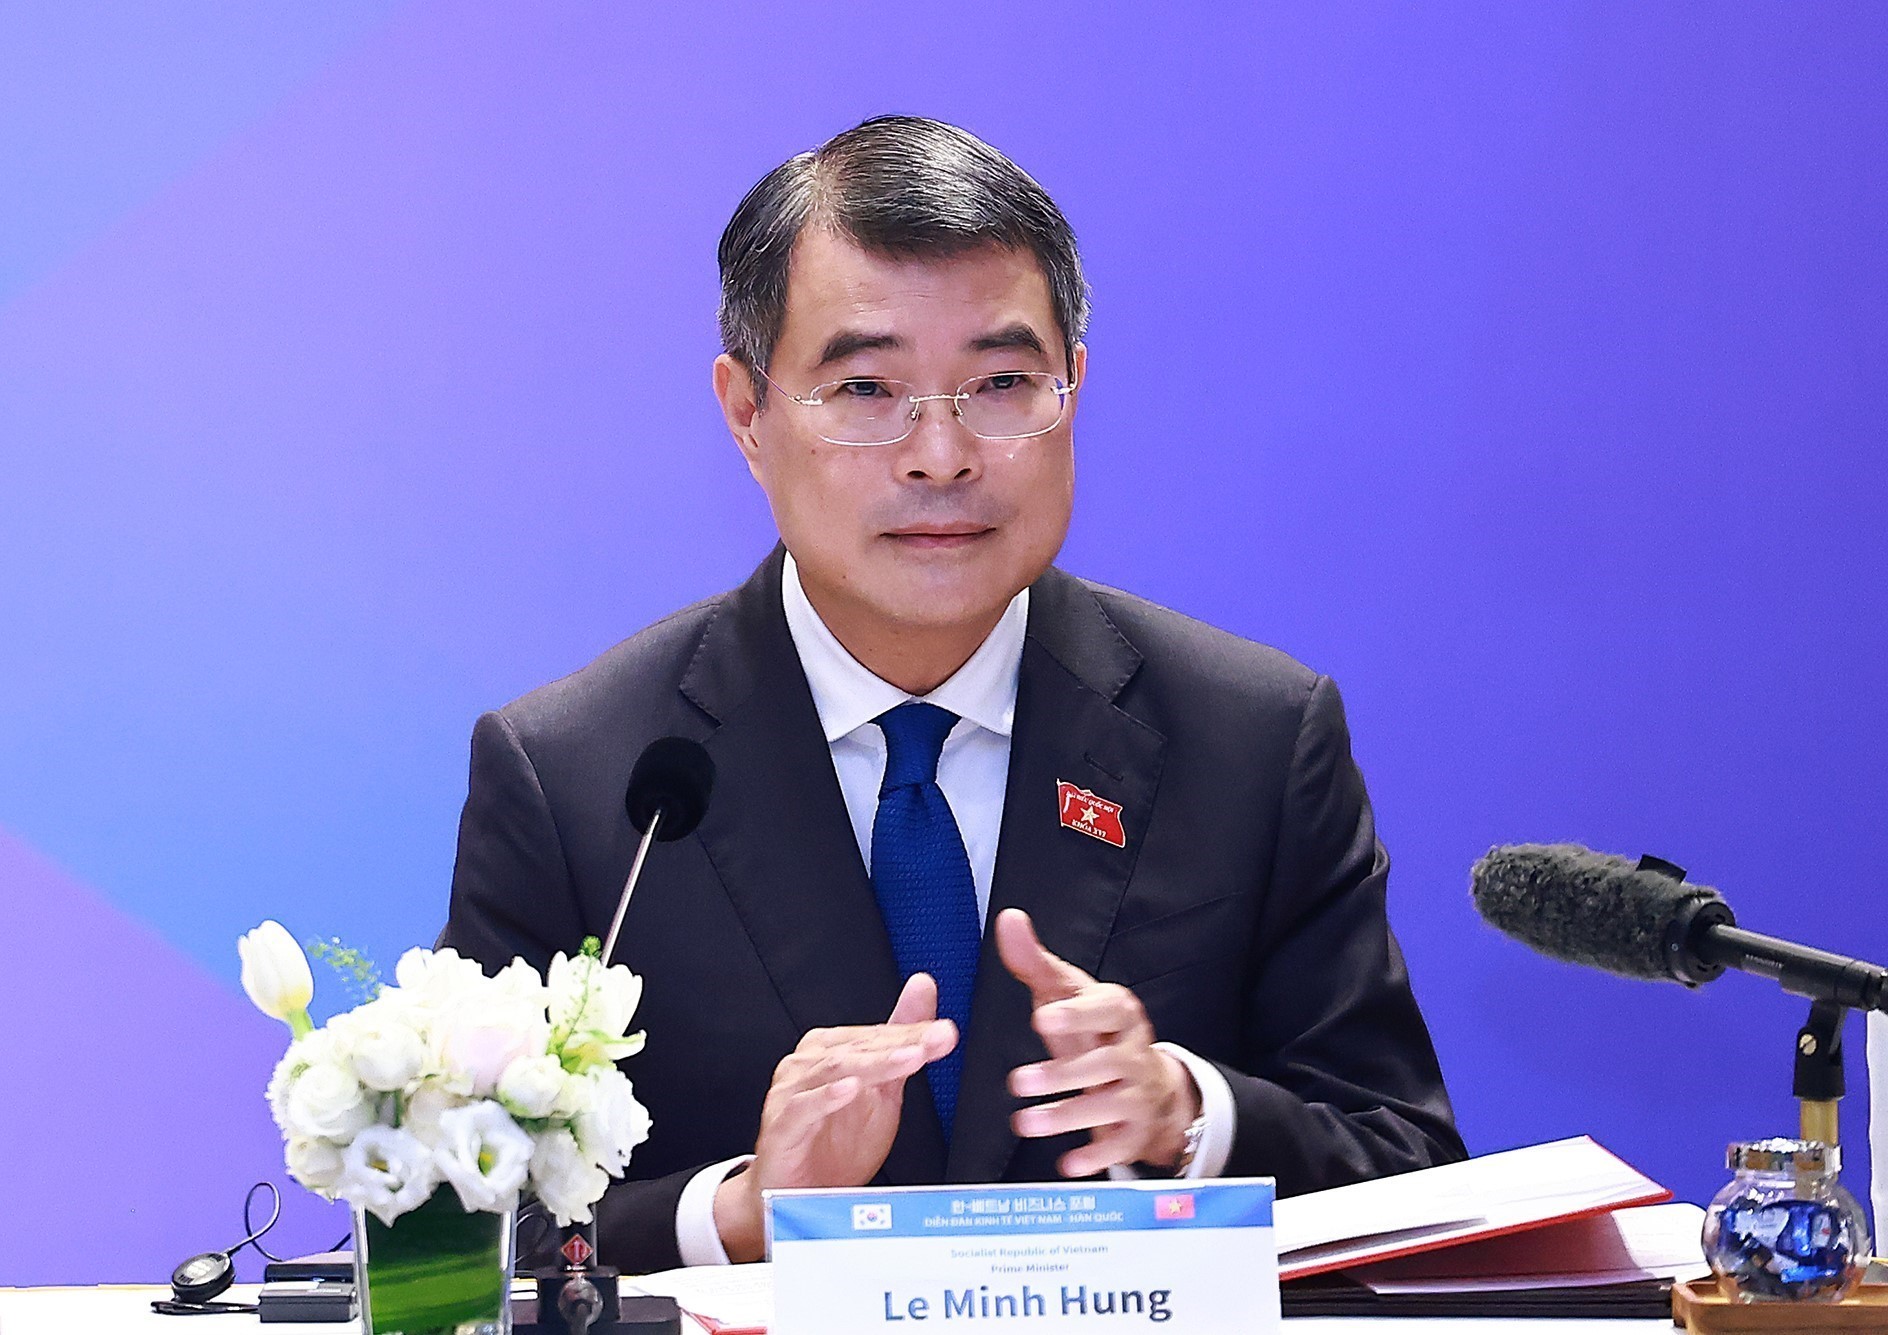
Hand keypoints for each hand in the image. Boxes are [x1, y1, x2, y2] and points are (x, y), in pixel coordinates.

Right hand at [713, 973, 956, 1260]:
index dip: (914, 1032)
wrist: (799, 1195)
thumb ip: (902, 1037)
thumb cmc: (836, 1140)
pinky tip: (852, 1088)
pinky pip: (804, 1107)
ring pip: (836, 1069)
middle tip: (938, 1040)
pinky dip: (828, 1097)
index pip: (877, 1034)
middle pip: (860, 1047)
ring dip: (875, 1063)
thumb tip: (924, 984)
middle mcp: (808, 1062)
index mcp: (830, 1048)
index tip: (946, 1032)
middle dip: (903, 1043)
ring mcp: (791, 1092)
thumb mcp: (883, 1088)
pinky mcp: (781, 1125)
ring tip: (909, 1058)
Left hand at [996, 908, 1200, 1177]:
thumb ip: (1035, 962)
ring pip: (1107, 1105)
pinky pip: (1119, 1144)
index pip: (1103, 1008)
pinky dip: (1095, 1155)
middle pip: (1103, 1063)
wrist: (1150, 1084)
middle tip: (1017, 1081)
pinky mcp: (1136, 1130)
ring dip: (1066, 1116)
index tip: (1044, 1017)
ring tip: (1024, 1122)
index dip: (1077, 1013)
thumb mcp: (1067, 994)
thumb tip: (1008, 918)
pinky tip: (1067, 1164)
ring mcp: (1138, 1093)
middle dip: (1062, 1074)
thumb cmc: (1094, 1031)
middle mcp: (1134, 1051)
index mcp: (1118, 1012)